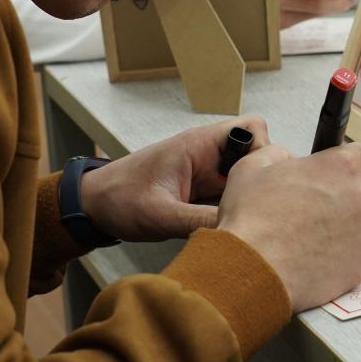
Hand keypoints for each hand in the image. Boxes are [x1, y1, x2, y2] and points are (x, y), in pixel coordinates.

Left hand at [78, 116, 268, 241]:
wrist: (94, 206)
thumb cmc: (120, 199)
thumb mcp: (160, 215)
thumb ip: (199, 222)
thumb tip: (240, 233)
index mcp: (200, 145)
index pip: (253, 128)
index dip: (266, 151)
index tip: (260, 183)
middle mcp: (210, 155)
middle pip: (259, 154)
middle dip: (264, 179)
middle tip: (257, 208)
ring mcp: (209, 173)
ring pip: (249, 176)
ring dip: (251, 197)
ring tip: (246, 221)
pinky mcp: (204, 191)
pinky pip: (234, 194)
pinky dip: (238, 209)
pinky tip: (234, 229)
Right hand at [217, 142, 360, 311]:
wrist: (254, 270)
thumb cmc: (252, 217)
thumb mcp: (252, 167)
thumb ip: (278, 154)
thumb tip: (286, 159)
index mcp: (341, 167)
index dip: (352, 163)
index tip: (338, 173)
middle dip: (343, 199)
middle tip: (311, 210)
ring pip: (360, 227)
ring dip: (342, 230)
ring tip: (307, 240)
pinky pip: (354, 257)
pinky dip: (339, 258)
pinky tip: (311, 260)